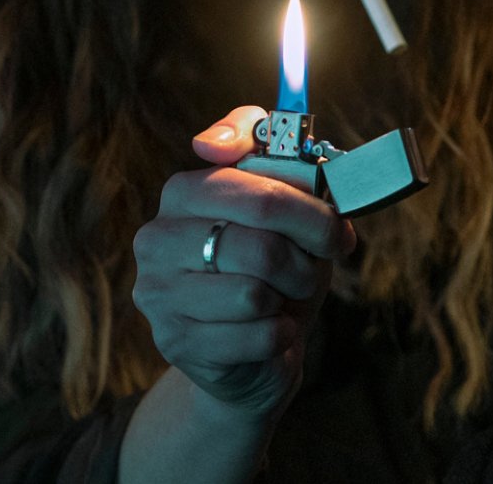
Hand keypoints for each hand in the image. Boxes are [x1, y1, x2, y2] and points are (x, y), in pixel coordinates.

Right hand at [131, 106, 356, 415]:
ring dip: (292, 296)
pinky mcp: (173, 341)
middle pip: (261, 240)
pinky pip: (253, 336)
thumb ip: (271, 152)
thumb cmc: (274, 269)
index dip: (310, 210)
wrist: (252, 352)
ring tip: (286, 297)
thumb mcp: (283, 206)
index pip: (256, 188)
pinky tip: (270, 333)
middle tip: (320, 264)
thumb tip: (208, 140)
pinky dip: (279, 337)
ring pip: (255, 292)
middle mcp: (157, 237)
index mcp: (184, 191)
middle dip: (308, 256)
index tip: (335, 228)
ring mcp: (158, 293)